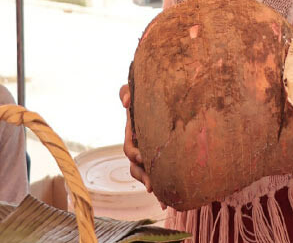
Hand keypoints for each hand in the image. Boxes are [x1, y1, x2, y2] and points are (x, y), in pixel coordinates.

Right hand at [120, 84, 166, 208]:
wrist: (165, 96)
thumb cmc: (147, 92)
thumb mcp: (135, 89)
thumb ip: (127, 92)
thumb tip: (126, 102)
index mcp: (134, 134)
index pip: (130, 148)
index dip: (135, 154)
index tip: (141, 158)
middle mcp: (139, 146)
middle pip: (136, 167)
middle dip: (144, 176)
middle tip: (153, 185)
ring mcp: (148, 153)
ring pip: (144, 174)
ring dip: (151, 185)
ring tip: (160, 196)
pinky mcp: (159, 158)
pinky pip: (157, 176)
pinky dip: (161, 189)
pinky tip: (166, 203)